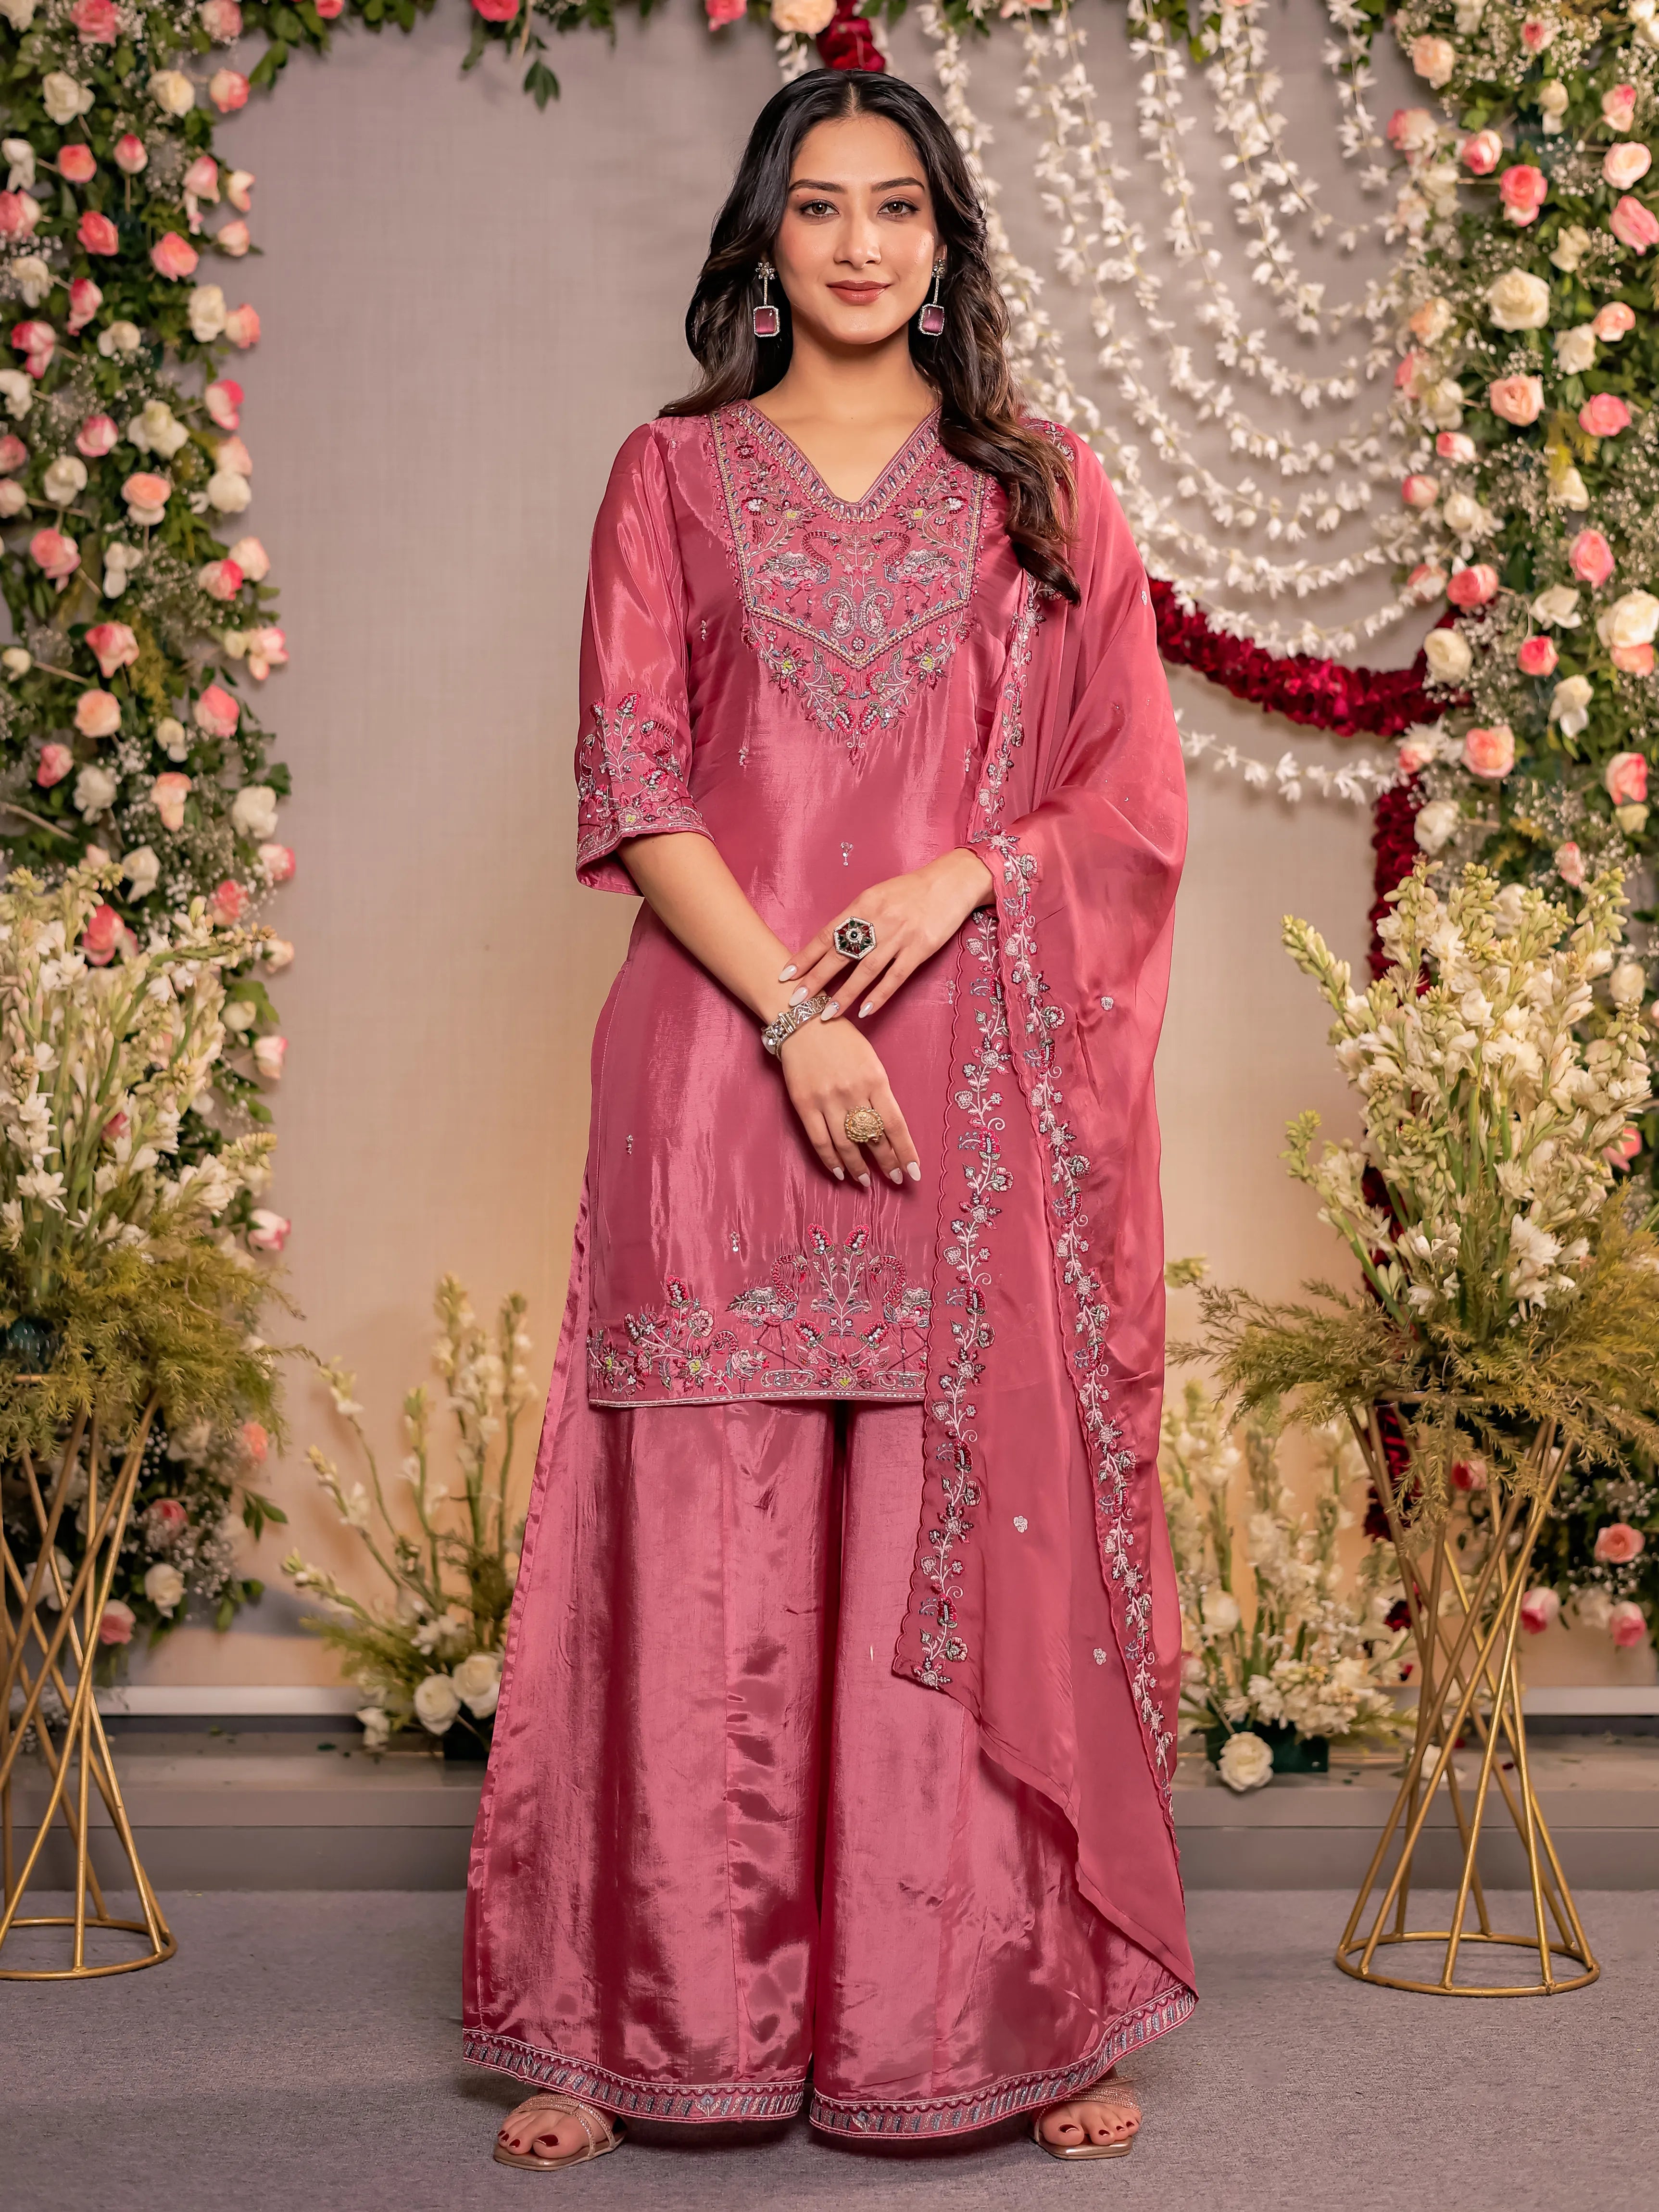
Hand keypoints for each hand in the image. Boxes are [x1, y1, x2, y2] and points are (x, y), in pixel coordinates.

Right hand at [777, 1016, 918, 1186]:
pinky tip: (839, 1172)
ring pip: (846, 1144)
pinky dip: (830, 1160)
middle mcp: (853, 1092)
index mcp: (875, 1079)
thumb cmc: (841, 1039)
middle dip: (887, 1163)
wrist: (802, 1021)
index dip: (906, 1152)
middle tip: (895, 1179)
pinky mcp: (804, 1104)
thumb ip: (879, 1092)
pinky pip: (819, 1140)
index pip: (895, 1125)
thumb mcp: (871, 1060)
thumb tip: (886, 1129)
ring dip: (859, 1167)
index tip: (914, 1172)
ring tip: (866, 1181)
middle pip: (873, 1138)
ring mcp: (827, 1100)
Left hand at [780, 848, 995, 1023]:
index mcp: (862, 905)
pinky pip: (895, 976)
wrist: (951, 882)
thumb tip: (831, 943)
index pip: (827, 935)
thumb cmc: (911, 891)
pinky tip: (865, 1011)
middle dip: (816, 979)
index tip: (785, 975)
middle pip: (840, 955)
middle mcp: (877, 921)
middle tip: (795, 1001)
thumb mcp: (877, 896)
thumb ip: (856, 918)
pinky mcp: (920, 949)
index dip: (806, 956)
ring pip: (866, 970)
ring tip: (826, 1014)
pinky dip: (879, 995)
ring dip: (844, 994)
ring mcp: (899, 936)